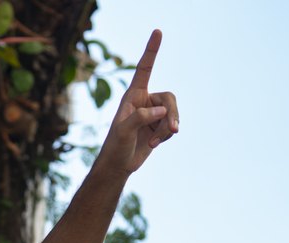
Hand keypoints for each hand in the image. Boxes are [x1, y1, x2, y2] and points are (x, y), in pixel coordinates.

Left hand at [94, 29, 178, 176]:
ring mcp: (153, 113)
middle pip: (169, 98)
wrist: (118, 165)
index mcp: (133, 95)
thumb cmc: (115, 146)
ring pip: (173, 113)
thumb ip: (141, 117)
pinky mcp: (159, 126)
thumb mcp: (123, 131)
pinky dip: (166, 136)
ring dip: (167, 129)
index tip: (157, 31)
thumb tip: (161, 111)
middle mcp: (145, 100)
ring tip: (155, 141)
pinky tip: (154, 144)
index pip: (144, 69)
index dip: (151, 50)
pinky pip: (172, 125)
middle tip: (171, 130)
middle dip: (172, 114)